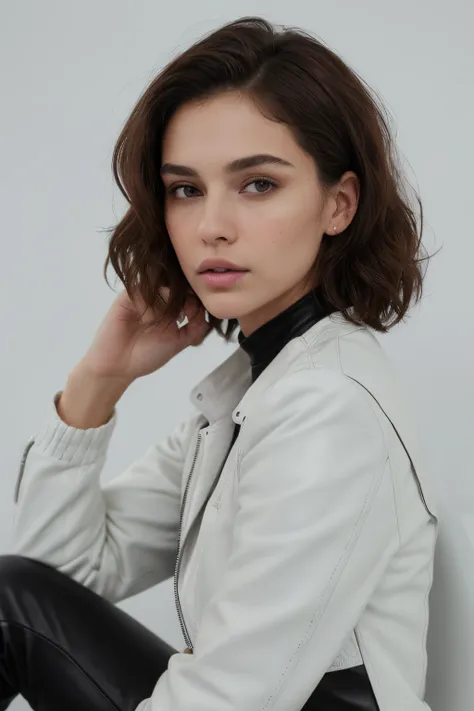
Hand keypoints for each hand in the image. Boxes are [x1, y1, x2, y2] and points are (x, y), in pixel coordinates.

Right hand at [78, 287, 211, 381]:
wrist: (118, 366)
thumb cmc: (146, 355)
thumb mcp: (179, 342)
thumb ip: (196, 327)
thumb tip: (206, 310)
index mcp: (172, 308)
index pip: (190, 293)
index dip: (197, 300)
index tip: (197, 315)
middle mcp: (158, 299)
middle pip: (178, 285)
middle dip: (187, 298)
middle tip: (186, 315)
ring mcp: (143, 296)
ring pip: (163, 285)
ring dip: (169, 301)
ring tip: (168, 320)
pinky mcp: (127, 296)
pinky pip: (143, 290)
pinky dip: (150, 304)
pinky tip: (148, 320)